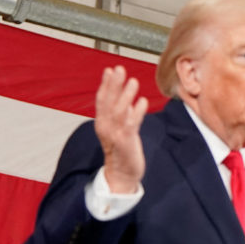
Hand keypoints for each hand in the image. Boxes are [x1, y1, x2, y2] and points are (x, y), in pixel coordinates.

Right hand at [95, 66, 147, 192]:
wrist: (122, 174)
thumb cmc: (123, 150)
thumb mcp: (120, 128)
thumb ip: (122, 113)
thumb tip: (127, 98)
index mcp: (103, 121)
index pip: (102, 99)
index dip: (106, 84)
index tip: (110, 70)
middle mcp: (105, 126)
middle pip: (108, 101)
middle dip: (114, 84)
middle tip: (120, 69)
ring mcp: (115, 134)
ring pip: (118, 110)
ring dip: (126, 95)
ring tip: (133, 81)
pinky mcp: (125, 141)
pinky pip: (130, 124)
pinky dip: (136, 112)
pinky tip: (142, 101)